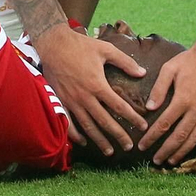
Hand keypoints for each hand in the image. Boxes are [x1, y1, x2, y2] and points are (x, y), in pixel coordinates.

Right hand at [33, 25, 145, 155]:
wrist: (53, 43)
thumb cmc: (80, 45)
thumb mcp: (105, 49)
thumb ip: (125, 62)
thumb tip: (142, 72)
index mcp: (97, 84)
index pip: (119, 106)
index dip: (132, 118)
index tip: (142, 126)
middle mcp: (85, 97)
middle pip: (105, 121)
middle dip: (118, 135)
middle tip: (129, 146)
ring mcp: (71, 101)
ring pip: (87, 126)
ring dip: (99, 140)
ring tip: (110, 151)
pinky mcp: (60, 101)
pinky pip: (68, 123)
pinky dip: (75, 135)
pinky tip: (83, 142)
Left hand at [137, 41, 195, 164]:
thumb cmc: (188, 60)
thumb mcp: (169, 69)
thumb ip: (159, 89)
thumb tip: (149, 107)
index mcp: (183, 99)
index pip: (165, 124)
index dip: (152, 136)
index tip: (143, 145)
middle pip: (180, 135)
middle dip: (167, 150)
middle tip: (156, 161)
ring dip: (184, 150)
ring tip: (173, 160)